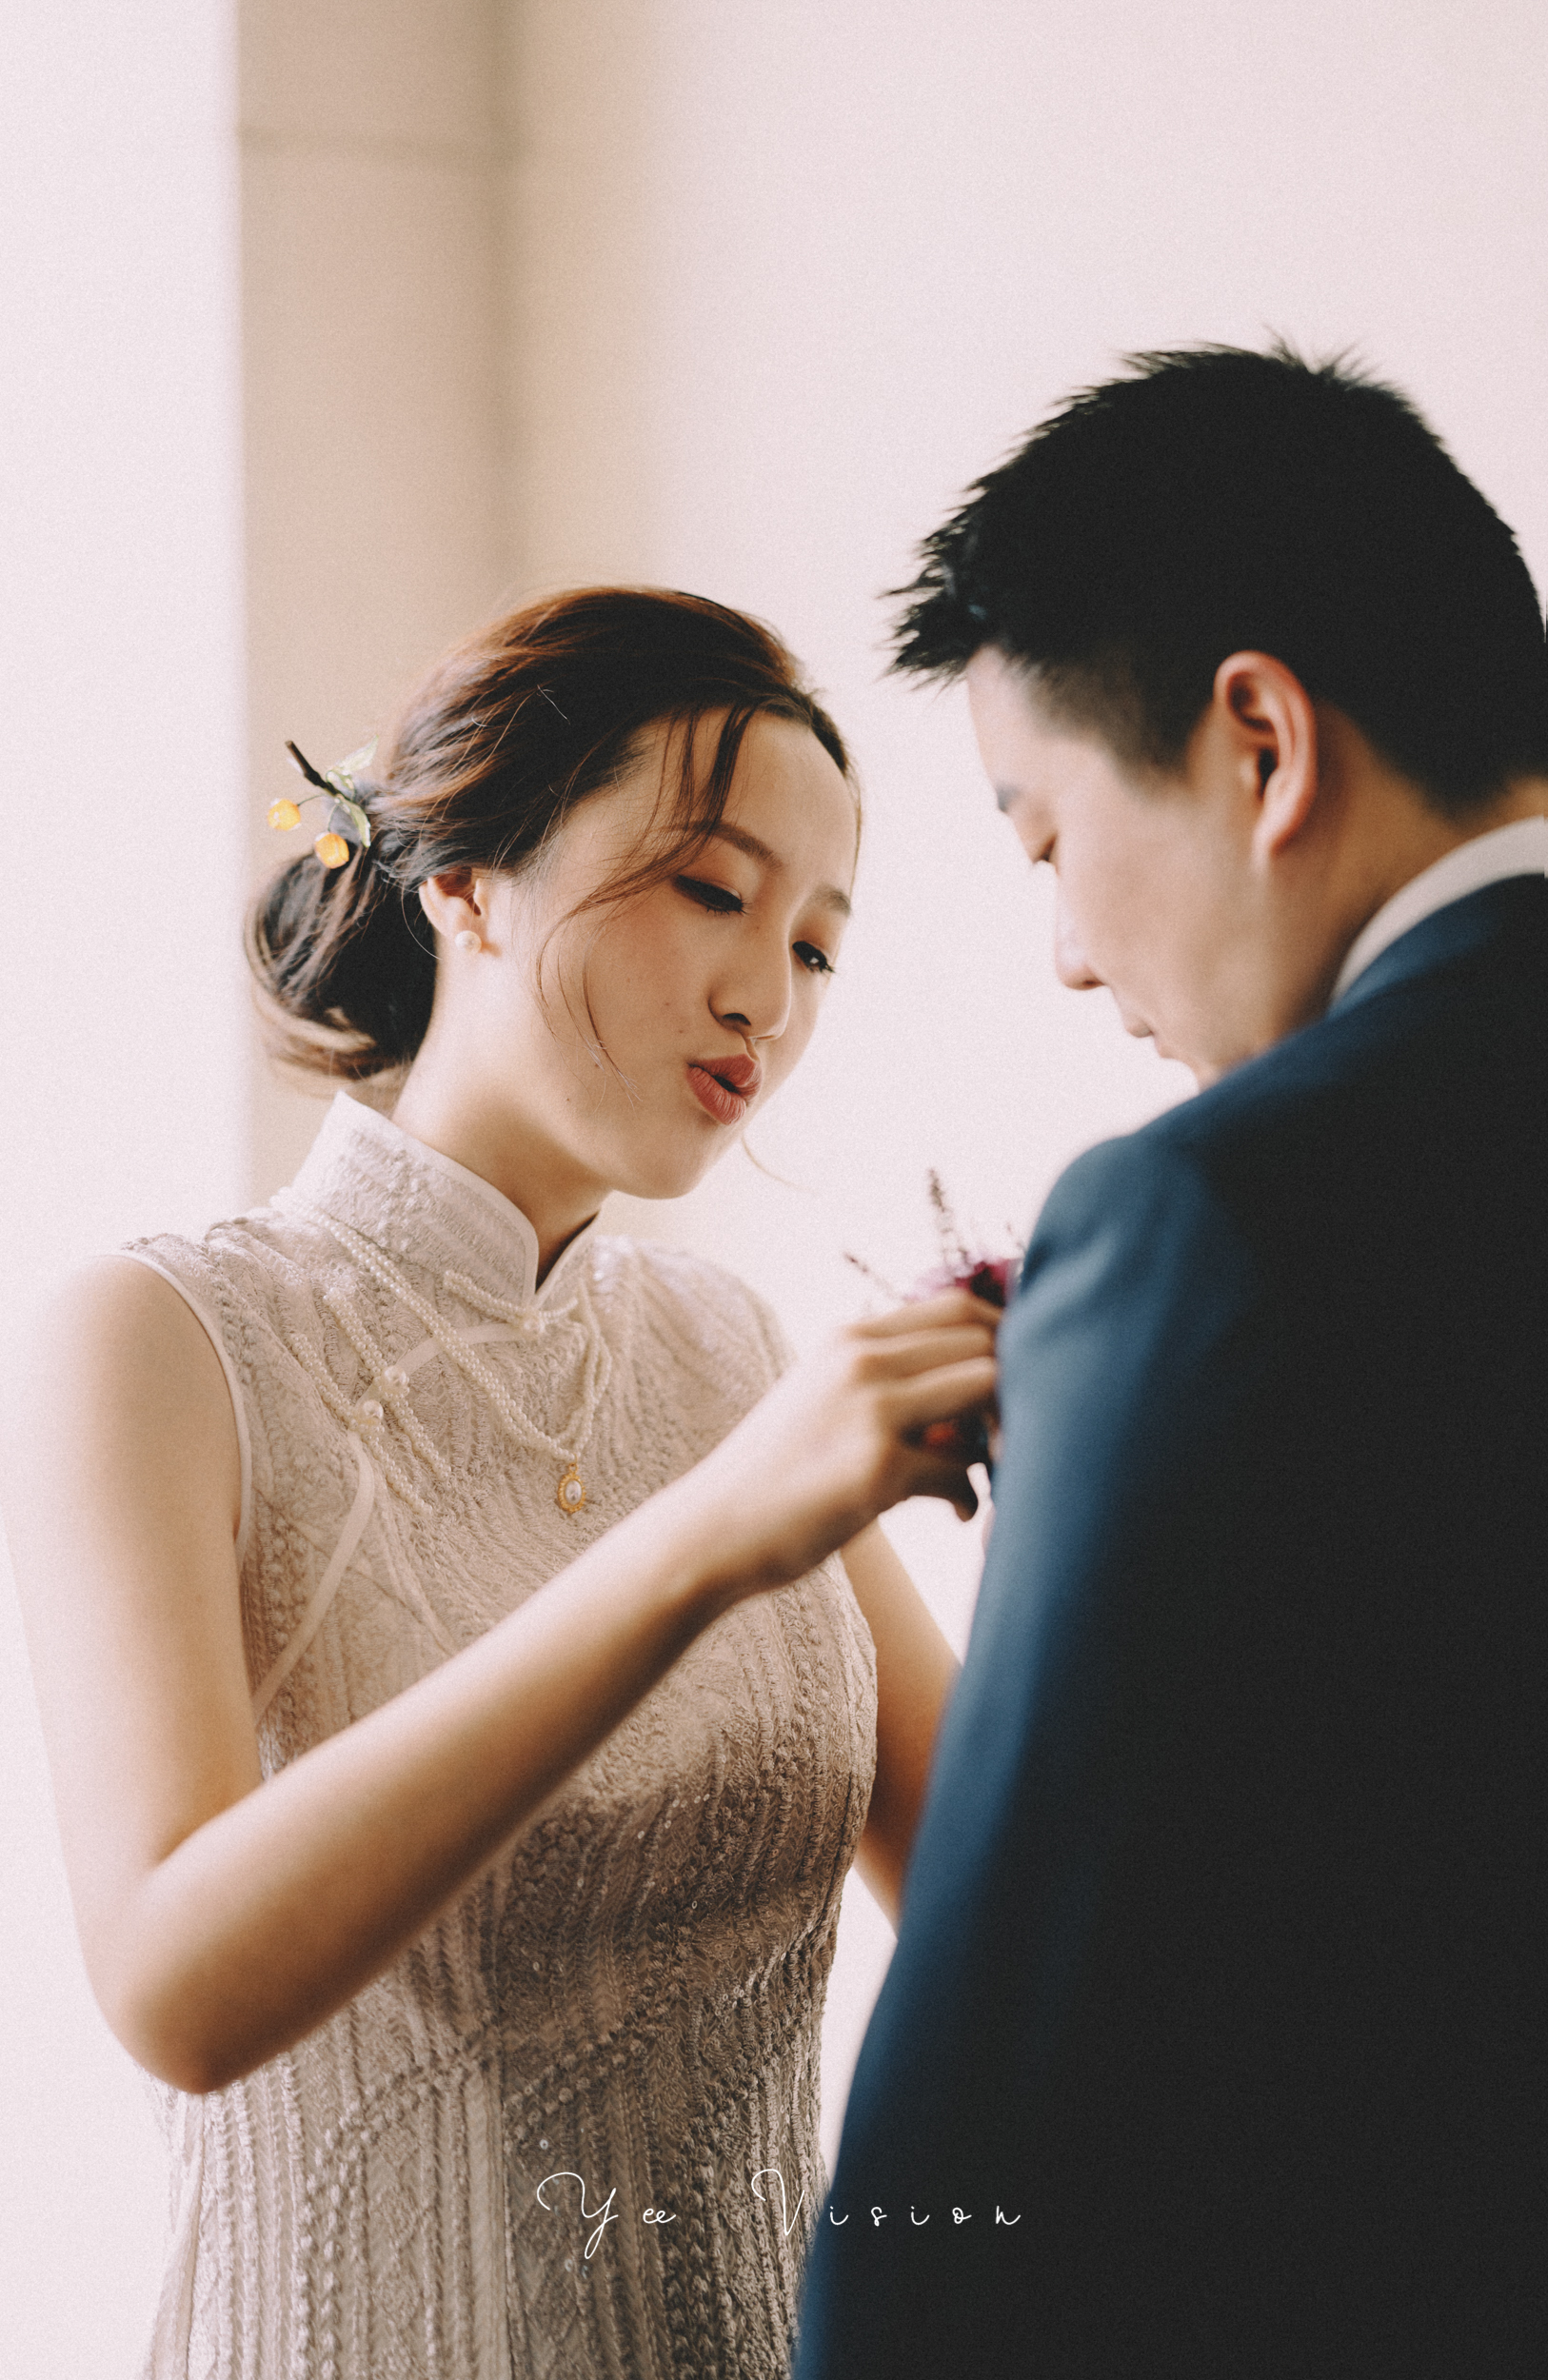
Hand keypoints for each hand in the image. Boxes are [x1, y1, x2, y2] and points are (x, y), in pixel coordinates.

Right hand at [667, 1289, 1000, 1603]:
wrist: (712, 1531)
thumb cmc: (775, 1475)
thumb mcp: (821, 1397)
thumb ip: (883, 1378)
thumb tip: (973, 1385)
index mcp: (849, 1338)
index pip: (959, 1307)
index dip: (1003, 1342)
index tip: (1013, 1388)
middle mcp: (860, 1360)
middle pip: (984, 1342)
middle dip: (1014, 1392)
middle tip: (1005, 1441)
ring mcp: (869, 1410)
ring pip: (988, 1390)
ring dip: (1003, 1437)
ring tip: (987, 1474)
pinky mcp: (877, 1469)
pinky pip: (964, 1469)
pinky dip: (972, 1496)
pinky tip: (957, 1515)